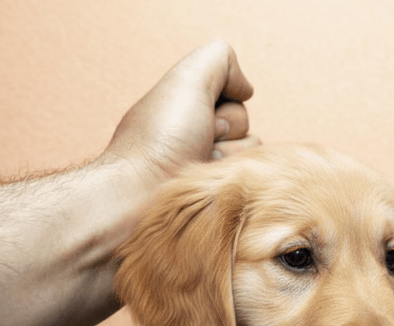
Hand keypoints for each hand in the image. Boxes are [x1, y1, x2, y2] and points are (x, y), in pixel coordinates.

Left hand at [105, 40, 259, 186]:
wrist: (141, 197)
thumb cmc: (159, 140)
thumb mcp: (186, 80)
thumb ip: (220, 61)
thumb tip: (246, 88)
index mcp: (185, 106)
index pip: (231, 89)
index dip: (221, 97)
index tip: (196, 110)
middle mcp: (197, 134)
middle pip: (243, 119)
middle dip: (228, 126)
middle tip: (199, 140)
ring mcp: (209, 166)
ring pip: (252, 149)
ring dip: (231, 155)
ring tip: (200, 166)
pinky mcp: (220, 194)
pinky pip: (251, 178)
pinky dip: (234, 177)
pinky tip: (208, 185)